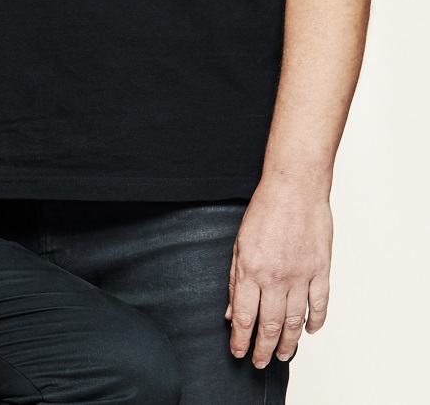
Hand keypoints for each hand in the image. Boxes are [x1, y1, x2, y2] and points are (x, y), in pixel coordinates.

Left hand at [227, 177, 333, 367]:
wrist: (294, 189)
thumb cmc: (264, 212)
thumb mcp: (238, 245)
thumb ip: (235, 281)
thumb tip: (230, 311)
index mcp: (251, 271)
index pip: (244, 317)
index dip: (240, 340)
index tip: (238, 353)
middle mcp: (277, 278)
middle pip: (269, 325)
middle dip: (263, 349)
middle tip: (260, 363)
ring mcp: (302, 276)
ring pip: (295, 321)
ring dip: (288, 342)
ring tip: (282, 355)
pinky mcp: (322, 271)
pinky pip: (320, 305)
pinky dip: (316, 322)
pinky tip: (309, 331)